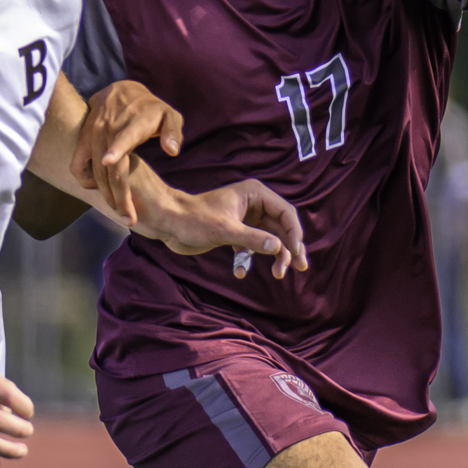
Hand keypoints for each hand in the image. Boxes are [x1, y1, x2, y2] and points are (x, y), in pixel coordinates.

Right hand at [69, 80, 183, 222]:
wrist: (121, 91)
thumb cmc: (150, 110)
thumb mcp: (169, 116)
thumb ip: (173, 132)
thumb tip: (172, 151)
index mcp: (132, 123)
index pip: (123, 137)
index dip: (116, 149)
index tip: (108, 161)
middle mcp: (109, 129)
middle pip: (110, 168)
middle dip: (119, 196)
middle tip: (130, 218)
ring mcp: (93, 134)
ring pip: (95, 171)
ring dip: (105, 194)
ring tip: (120, 211)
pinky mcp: (82, 139)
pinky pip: (76, 164)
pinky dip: (84, 179)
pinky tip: (97, 187)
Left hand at [146, 179, 306, 278]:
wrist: (167, 223)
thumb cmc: (194, 220)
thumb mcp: (225, 230)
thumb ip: (253, 239)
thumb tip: (279, 248)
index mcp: (255, 194)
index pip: (286, 212)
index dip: (295, 233)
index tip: (297, 253)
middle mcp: (253, 204)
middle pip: (281, 227)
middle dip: (289, 247)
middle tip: (300, 267)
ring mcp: (244, 219)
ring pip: (269, 239)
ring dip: (274, 256)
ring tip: (278, 274)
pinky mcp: (234, 232)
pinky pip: (251, 247)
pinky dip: (248, 259)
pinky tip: (240, 272)